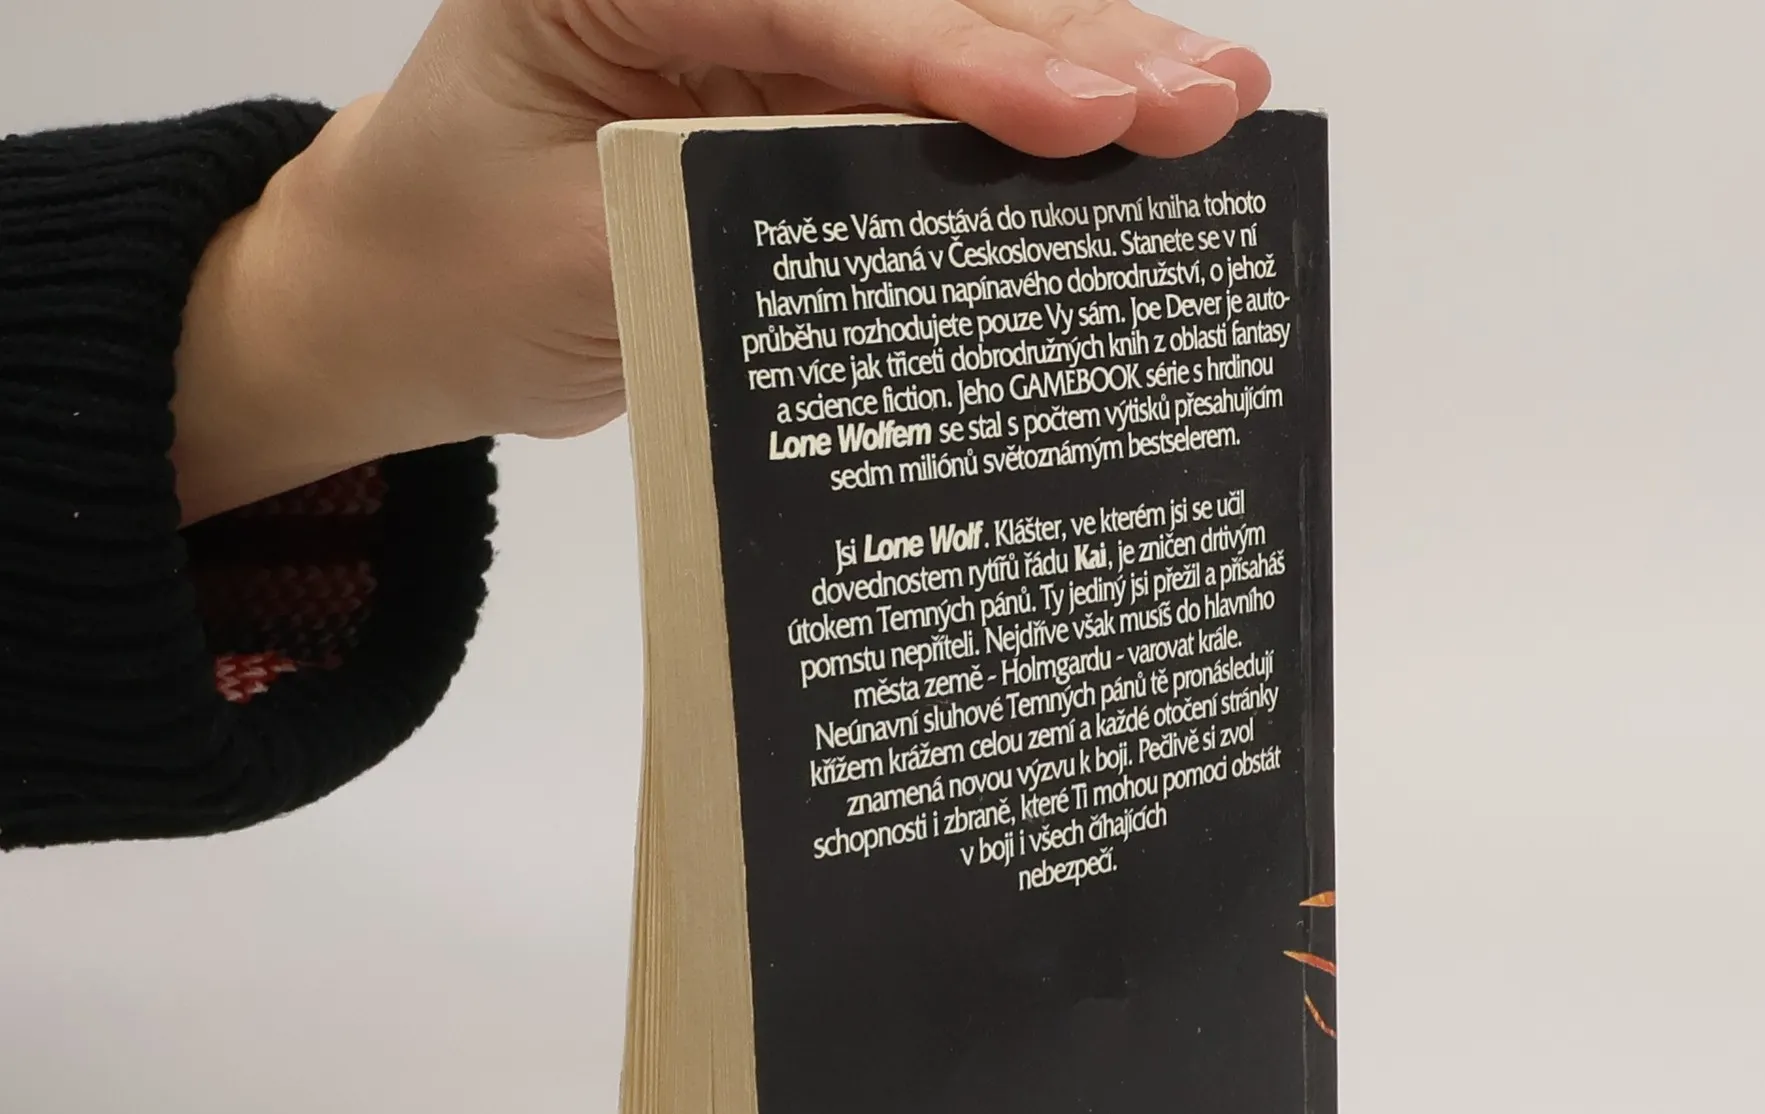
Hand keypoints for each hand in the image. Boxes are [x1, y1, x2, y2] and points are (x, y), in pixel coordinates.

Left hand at [172, 0, 1269, 522]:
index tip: (1077, 117)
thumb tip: (905, 220)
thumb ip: (729, 224)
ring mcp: (770, 45)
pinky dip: (1031, 131)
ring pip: (950, 42)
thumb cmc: (459, 264)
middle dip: (1068, 52)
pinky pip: (932, 114)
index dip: (960, 65)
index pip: (817, 11)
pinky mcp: (806, 108)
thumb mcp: (582, 255)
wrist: (413, 298)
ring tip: (1215, 100)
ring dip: (1087, 72)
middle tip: (1205, 96)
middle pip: (916, 4)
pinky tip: (1134, 129)